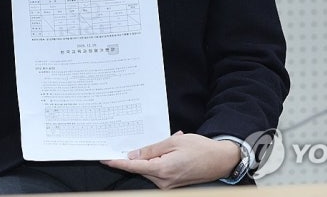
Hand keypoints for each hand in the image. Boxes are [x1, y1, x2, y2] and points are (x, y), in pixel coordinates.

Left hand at [102, 131, 240, 189]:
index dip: (118, 163)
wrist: (220, 160)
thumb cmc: (200, 148)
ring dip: (151, 158)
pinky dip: (159, 161)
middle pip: (141, 169)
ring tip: (167, 144)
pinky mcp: (172, 184)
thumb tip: (133, 156)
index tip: (105, 159)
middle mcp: (164, 181)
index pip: (134, 167)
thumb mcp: (174, 141)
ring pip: (149, 170)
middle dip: (137, 156)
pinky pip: (158, 172)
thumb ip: (151, 149)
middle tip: (138, 142)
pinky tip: (170, 151)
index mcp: (163, 169)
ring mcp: (168, 185)